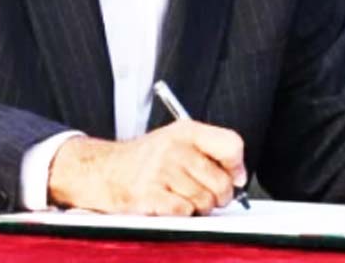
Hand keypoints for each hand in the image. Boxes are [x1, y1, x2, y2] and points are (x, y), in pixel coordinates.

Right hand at [47, 120, 245, 214]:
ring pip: (205, 201)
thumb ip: (211, 152)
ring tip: (180, 196)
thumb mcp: (178, 141)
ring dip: (197, 206)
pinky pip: (184, 212)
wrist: (104, 170)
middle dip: (217, 196)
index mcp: (186, 131)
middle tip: (202, 192)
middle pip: (222, 182)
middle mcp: (174, 147)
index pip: (231, 145)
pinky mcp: (149, 194)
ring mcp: (160, 170)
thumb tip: (239, 177)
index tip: (232, 175)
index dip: (237, 166)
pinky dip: (180, 213)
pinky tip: (167, 202)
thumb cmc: (146, 160)